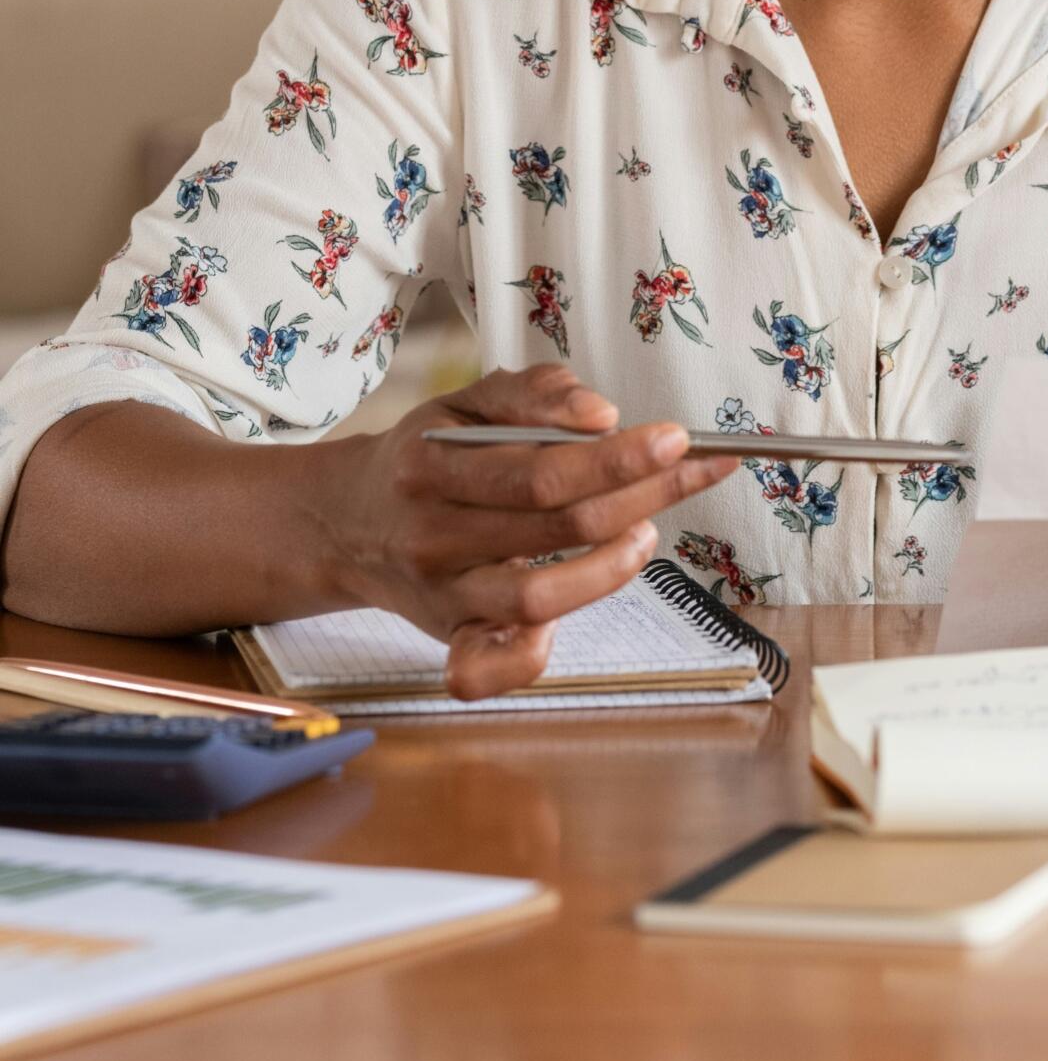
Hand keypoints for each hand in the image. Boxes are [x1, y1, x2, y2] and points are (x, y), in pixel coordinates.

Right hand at [323, 365, 738, 698]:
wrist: (346, 522)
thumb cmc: (426, 454)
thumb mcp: (464, 403)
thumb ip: (532, 393)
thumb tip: (599, 414)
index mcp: (431, 466)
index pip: (541, 470)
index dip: (617, 459)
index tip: (676, 439)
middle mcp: (432, 536)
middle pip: (553, 526)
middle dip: (639, 496)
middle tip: (687, 473)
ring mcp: (441, 595)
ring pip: (535, 598)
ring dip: (610, 567)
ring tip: (645, 532)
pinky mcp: (449, 637)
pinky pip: (492, 667)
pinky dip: (534, 654)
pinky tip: (584, 600)